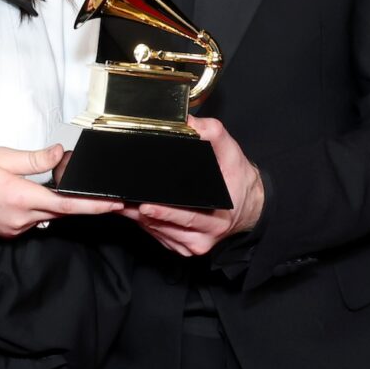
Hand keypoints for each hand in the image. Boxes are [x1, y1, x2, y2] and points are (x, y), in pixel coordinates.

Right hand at [0, 145, 122, 237]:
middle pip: (60, 212)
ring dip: (54, 204)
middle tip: (92, 191)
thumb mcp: (2, 157)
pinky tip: (31, 195)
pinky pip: (31, 221)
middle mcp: (21, 219)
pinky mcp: (7, 232)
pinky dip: (37, 208)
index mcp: (21, 197)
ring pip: (45, 217)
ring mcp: (14, 228)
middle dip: (78, 203)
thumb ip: (35, 159)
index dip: (94, 205)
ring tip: (54, 185)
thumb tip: (59, 155)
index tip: (114, 204)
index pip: (67, 205)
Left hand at [122, 116, 264, 256]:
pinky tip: (136, 210)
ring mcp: (193, 245)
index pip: (187, 218)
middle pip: (165, 226)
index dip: (164, 213)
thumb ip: (212, 132)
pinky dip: (146, 224)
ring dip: (138, 219)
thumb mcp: (231, 151)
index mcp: (217, 218)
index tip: (145, 205)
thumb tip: (189, 121)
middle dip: (140, 213)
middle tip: (120, 200)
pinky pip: (159, 236)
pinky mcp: (183, 247)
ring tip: (121, 202)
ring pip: (158, 233)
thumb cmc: (237, 179)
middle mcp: (205, 236)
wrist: (249, 205)